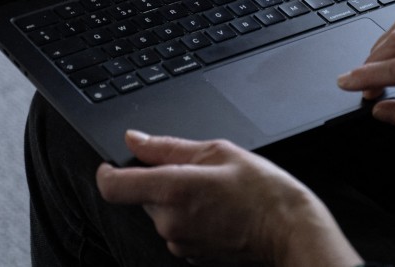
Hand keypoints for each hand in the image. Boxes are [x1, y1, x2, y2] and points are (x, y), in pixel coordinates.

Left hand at [96, 131, 360, 266]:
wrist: (287, 229)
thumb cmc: (262, 190)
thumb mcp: (217, 151)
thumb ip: (167, 146)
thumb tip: (135, 140)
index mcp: (173, 189)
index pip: (113, 186)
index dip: (107, 171)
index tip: (112, 163)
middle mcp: (169, 221)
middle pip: (142, 195)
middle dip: (161, 179)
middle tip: (196, 170)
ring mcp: (178, 241)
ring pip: (161, 211)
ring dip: (176, 198)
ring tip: (214, 190)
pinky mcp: (189, 254)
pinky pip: (177, 228)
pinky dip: (189, 215)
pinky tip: (217, 209)